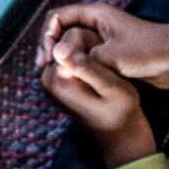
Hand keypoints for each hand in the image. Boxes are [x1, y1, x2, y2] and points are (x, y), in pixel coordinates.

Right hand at [41, 3, 168, 87]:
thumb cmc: (149, 52)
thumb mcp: (112, 56)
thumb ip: (82, 58)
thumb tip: (56, 58)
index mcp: (95, 13)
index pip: (58, 17)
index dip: (47, 35)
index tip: (46, 57)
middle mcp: (95, 23)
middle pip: (62, 31)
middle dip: (51, 48)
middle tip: (45, 69)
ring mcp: (101, 39)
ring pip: (71, 46)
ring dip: (62, 60)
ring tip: (55, 77)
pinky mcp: (108, 54)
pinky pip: (83, 58)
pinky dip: (74, 67)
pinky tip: (70, 81)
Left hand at [42, 32, 159, 168]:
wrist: (119, 134)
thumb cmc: (121, 111)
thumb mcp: (110, 87)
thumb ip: (86, 67)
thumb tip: (59, 47)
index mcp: (57, 77)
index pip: (72, 35)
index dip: (95, 40)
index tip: (107, 58)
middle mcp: (46, 78)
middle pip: (67, 38)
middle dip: (89, 45)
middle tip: (105, 66)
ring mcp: (50, 80)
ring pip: (69, 45)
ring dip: (87, 51)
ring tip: (102, 71)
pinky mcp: (56, 82)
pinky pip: (69, 56)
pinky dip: (84, 58)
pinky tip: (96, 73)